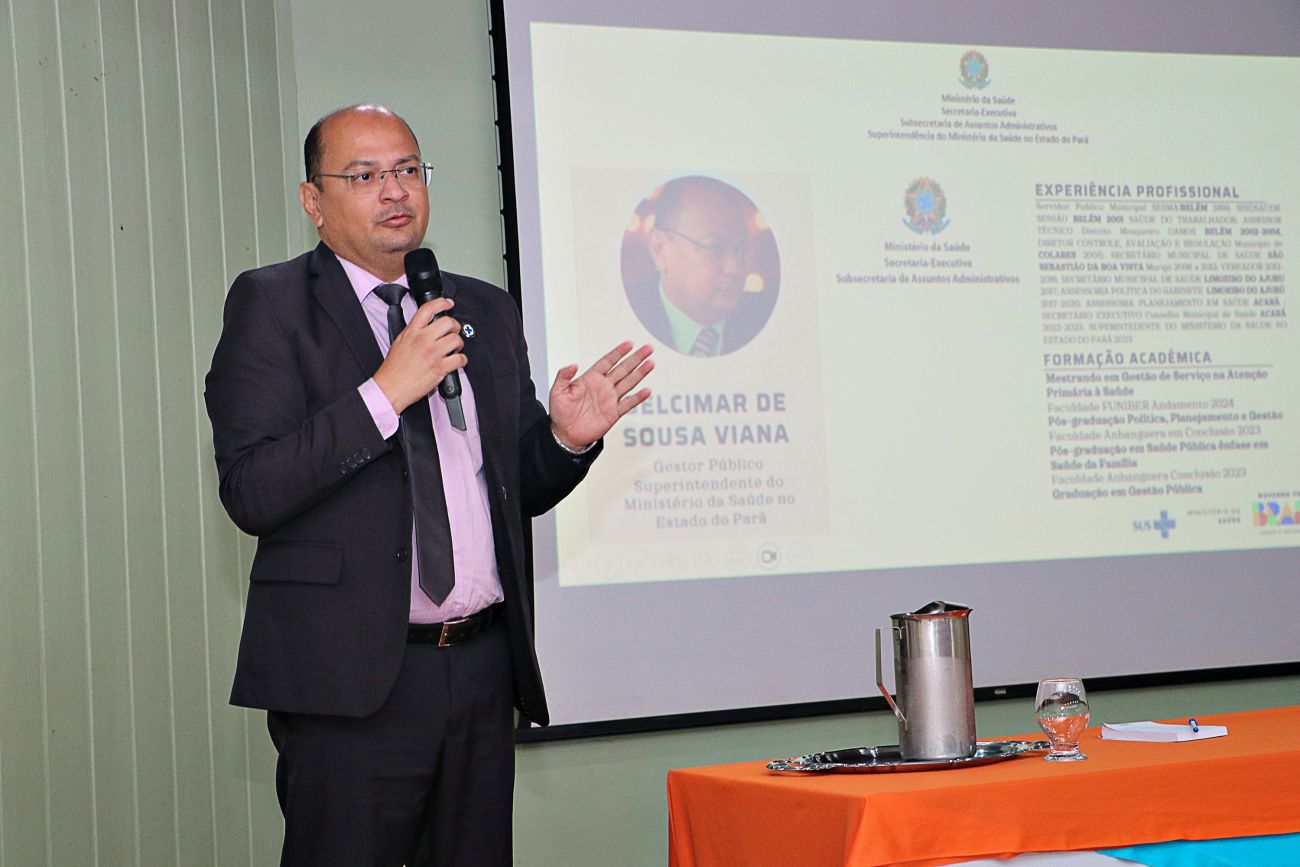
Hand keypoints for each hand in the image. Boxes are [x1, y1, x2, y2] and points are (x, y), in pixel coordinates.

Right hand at [373, 298, 465, 412]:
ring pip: (456, 339)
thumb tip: (425, 325)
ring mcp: (432, 354)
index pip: (428, 309)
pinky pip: (460, 359)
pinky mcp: (439, 368)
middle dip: (454, 326)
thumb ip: (413, 331)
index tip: (448, 303)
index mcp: (412, 332)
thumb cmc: (393, 368)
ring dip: (459, 344)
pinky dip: (462, 360)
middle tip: (453, 331)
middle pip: (448, 322)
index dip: (442, 303)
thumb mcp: (399, 341)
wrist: (390, 387)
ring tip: (454, 348)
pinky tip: (456, 361)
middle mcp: (423, 340)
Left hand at [550, 341, 653, 449]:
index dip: (618, 352)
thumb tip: (573, 364)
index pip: (607, 361)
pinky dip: (638, 397)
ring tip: (651, 363)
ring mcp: (610, 399)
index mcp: (590, 378)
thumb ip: (564, 376)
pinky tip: (647, 390)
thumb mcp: (557, 391)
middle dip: (636, 358)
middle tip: (648, 348)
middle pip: (623, 369)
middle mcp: (603, 386)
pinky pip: (628, 403)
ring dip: (640, 373)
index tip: (630, 344)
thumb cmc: (560, 412)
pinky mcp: (614, 413)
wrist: (566, 434)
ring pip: (628, 383)